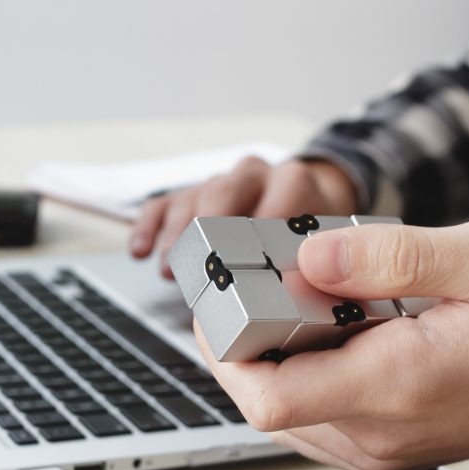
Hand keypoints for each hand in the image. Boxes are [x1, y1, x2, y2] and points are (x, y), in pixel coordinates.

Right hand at [129, 156, 357, 277]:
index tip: (255, 268)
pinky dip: (149, 226)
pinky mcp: (193, 194)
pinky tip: (140, 252)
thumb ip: (323, 262)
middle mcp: (256, 175)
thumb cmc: (314, 234)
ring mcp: (222, 182)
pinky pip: (164, 202)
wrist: (306, 201)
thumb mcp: (328, 242)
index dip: (264, 232)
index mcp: (294, 183)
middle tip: (201, 267)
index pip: (281, 197)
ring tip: (170, 270)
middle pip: (225, 191)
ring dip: (178, 235)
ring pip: (193, 197)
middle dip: (209, 231)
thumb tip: (316, 294)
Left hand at [196, 217, 468, 469]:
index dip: (226, 343)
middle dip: (249, 330)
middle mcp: (378, 432)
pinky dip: (305, 362)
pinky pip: (313, 409)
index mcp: (397, 386)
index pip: (265, 397)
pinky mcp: (384, 442)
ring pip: (283, 405)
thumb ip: (397, 256)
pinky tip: (338, 318)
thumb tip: (312, 258)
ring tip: (312, 288)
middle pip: (263, 397)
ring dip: (276, 346)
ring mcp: (379, 446)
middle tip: (273, 268)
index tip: (232, 287)